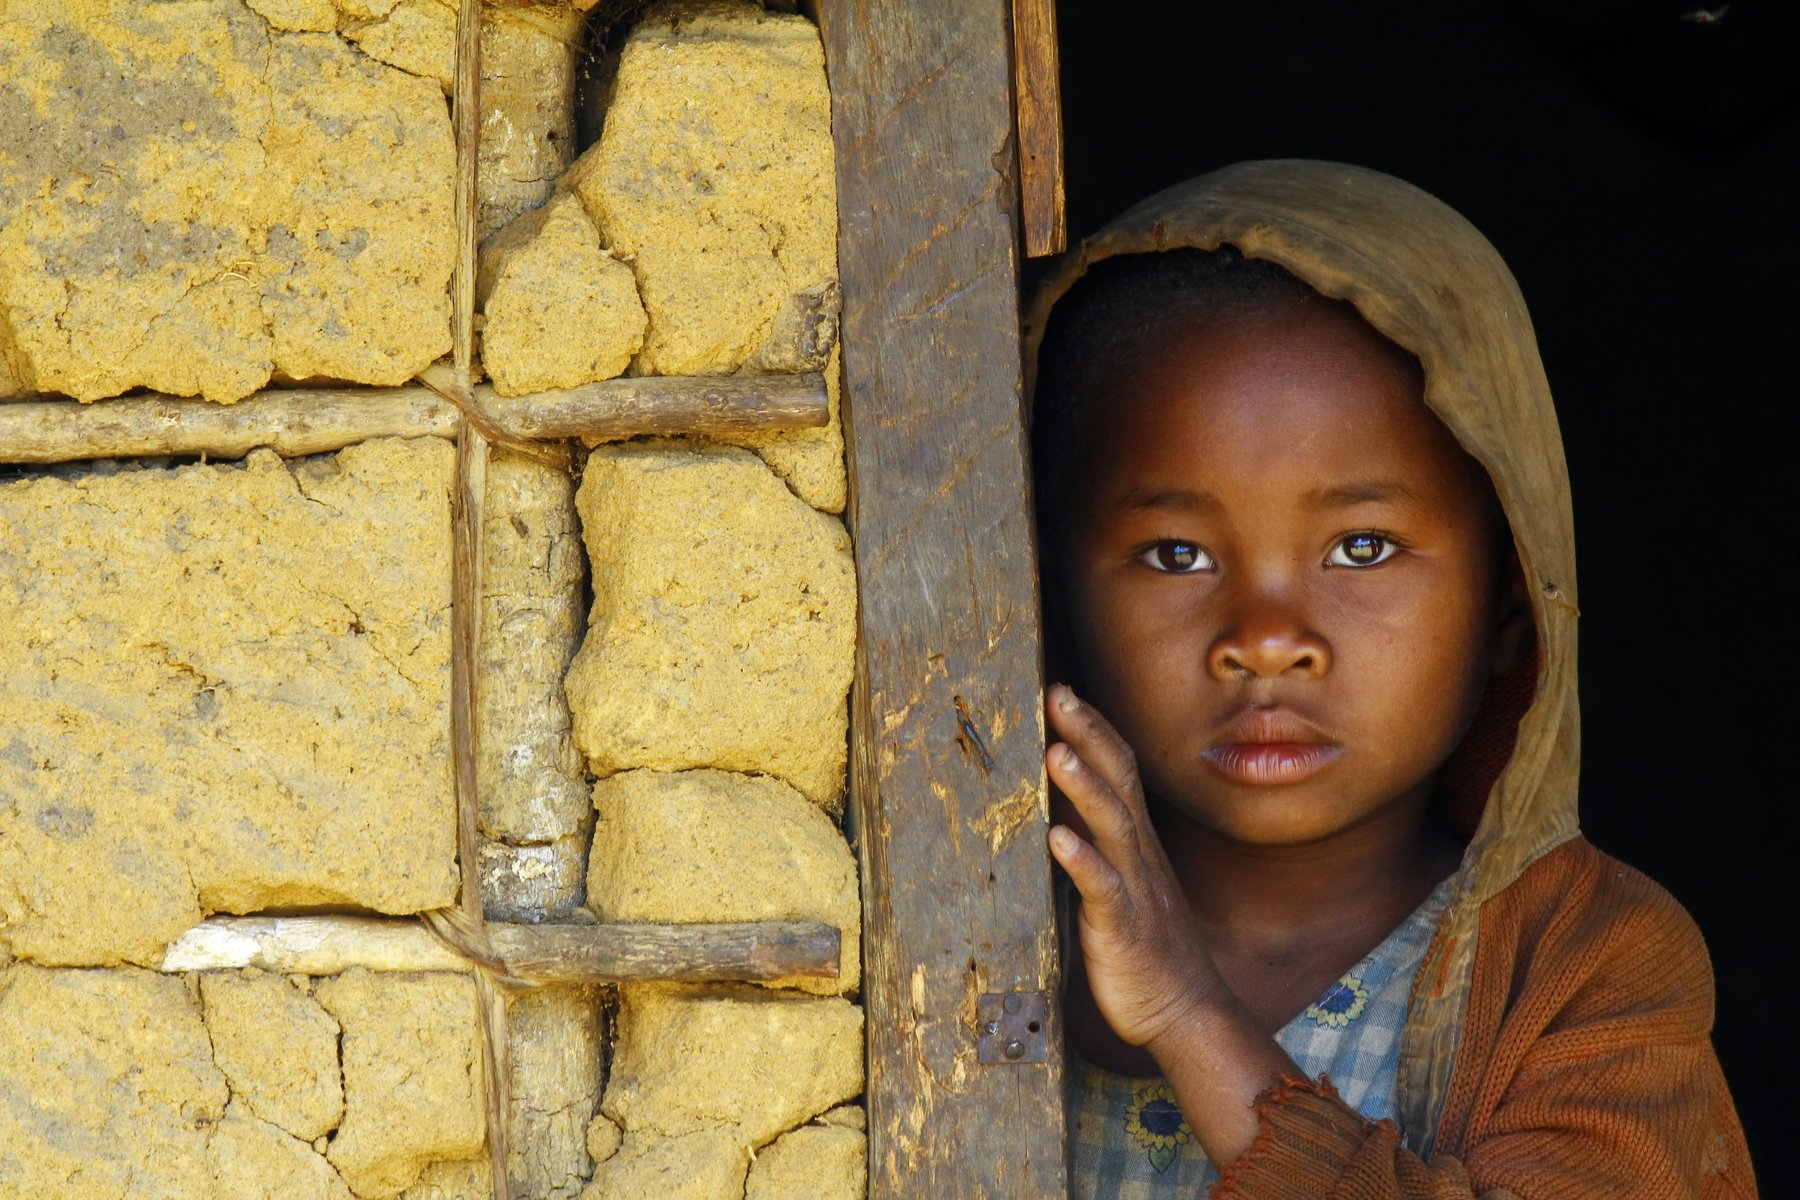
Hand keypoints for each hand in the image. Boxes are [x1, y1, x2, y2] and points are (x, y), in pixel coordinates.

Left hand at [1045, 683, 1222, 1048]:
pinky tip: (1058, 839)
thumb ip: (1096, 841)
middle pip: (1118, 781)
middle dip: (1088, 734)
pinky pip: (1103, 889)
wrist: (1186, 1011)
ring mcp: (1135, 889)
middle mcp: (1139, 855)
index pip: (1119, 770)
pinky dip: (1082, 861)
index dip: (1093, 728)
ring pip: (1112, 826)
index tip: (1062, 690)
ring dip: (1084, 786)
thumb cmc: (1146, 946)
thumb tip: (1059, 804)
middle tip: (1058, 694)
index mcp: (1136, 842)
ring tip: (1056, 752)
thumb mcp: (1120, 881)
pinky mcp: (1124, 928)